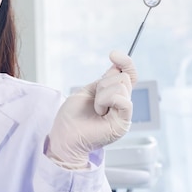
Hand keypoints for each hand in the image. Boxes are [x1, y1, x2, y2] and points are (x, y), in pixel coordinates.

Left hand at [46, 50, 137, 168]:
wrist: (64, 137)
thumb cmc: (71, 117)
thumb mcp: (87, 92)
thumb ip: (103, 81)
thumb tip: (117, 67)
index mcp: (113, 96)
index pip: (127, 75)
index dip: (125, 62)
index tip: (113, 54)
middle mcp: (122, 104)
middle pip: (123, 77)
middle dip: (103, 83)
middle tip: (94, 100)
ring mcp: (124, 113)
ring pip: (121, 85)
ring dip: (101, 95)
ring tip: (95, 110)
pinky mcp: (123, 123)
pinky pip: (124, 100)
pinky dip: (107, 100)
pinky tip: (99, 112)